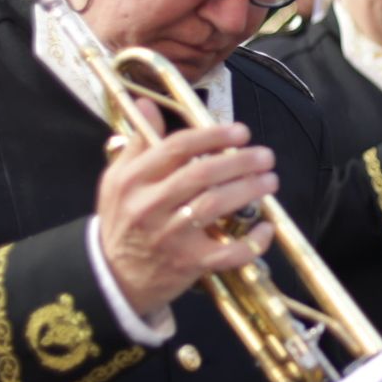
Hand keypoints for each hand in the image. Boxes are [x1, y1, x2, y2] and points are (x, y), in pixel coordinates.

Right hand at [96, 101, 276, 316]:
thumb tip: (147, 104)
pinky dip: (252, 241)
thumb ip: (138, 143)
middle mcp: (148, 205)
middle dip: (240, 161)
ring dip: (248, 190)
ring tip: (270, 181)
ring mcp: (169, 236)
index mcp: (132, 180)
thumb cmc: (123, 221)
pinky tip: (266, 227)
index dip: (213, 136)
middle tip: (265, 156)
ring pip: (215, 205)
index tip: (241, 131)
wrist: (112, 277)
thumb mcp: (118, 180)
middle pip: (201, 174)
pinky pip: (227, 252)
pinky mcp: (188, 264)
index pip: (176, 148)